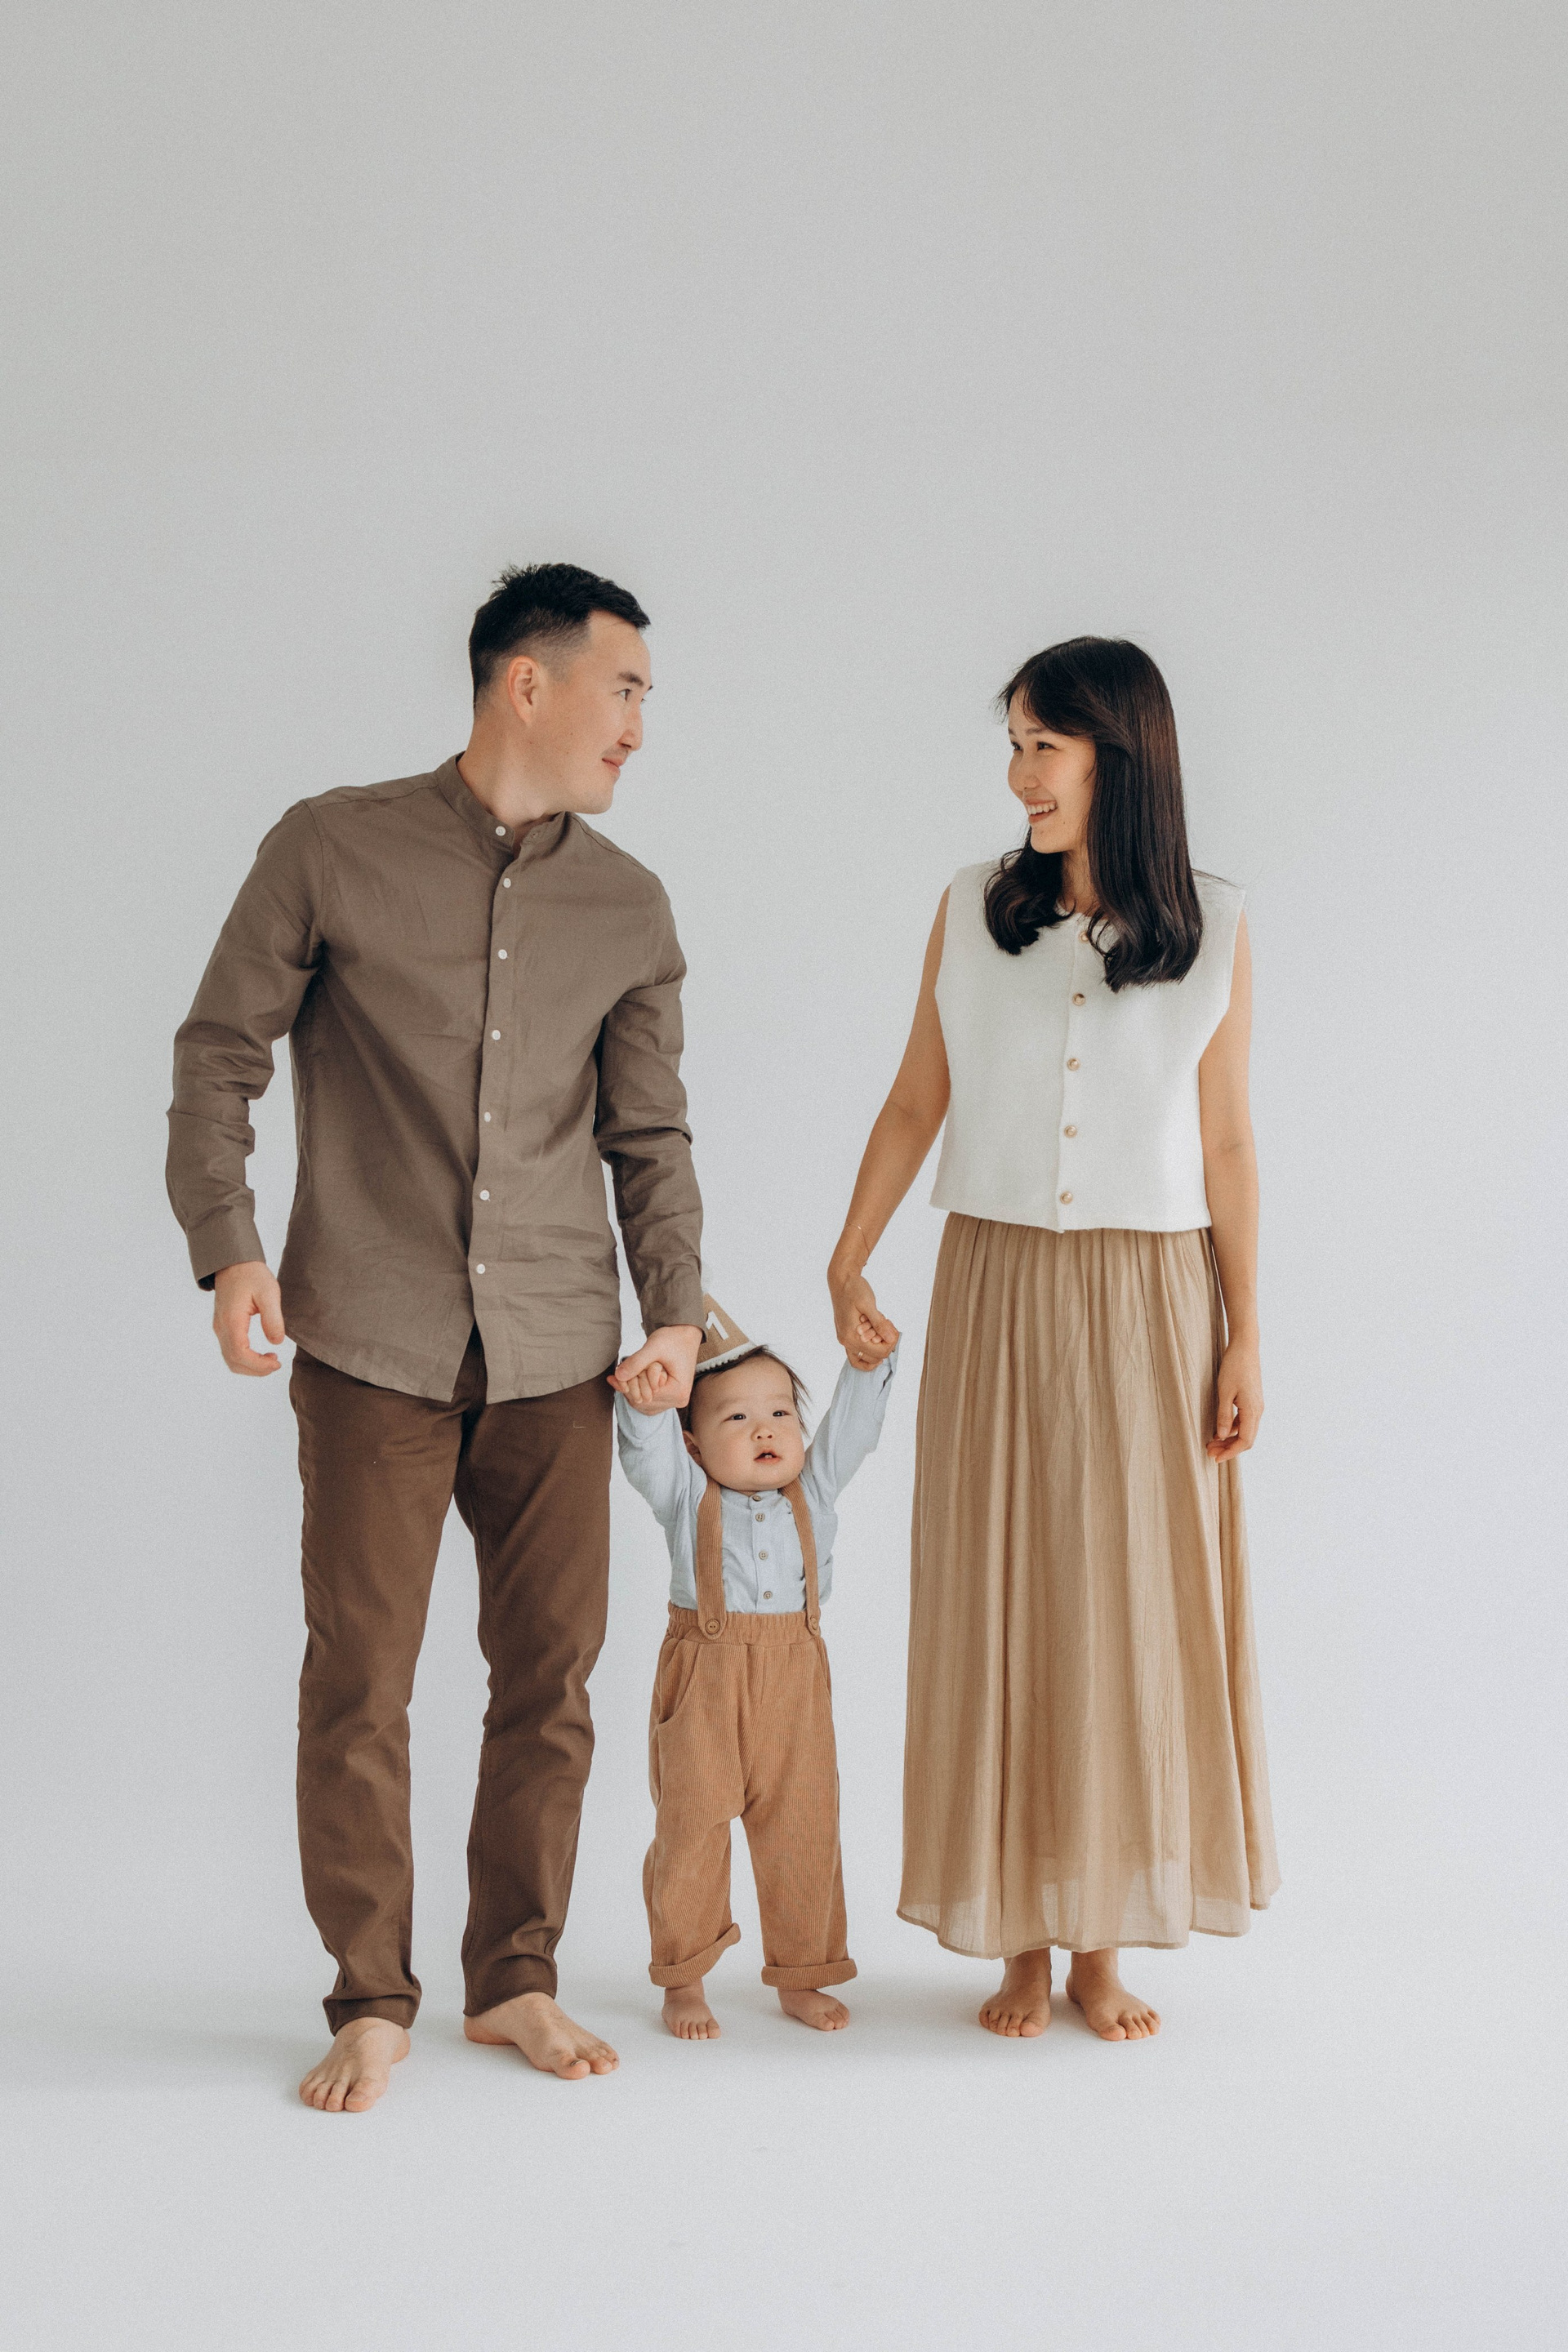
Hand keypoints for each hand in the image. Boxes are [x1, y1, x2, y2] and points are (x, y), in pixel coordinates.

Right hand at [212, 1259, 286, 1375]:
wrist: (233, 1263)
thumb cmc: (252, 1275)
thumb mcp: (269, 1293)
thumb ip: (273, 1318)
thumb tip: (276, 1342)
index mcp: (231, 1320)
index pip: (239, 1353)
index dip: (258, 1364)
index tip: (276, 1363)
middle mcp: (221, 1327)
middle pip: (233, 1361)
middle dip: (255, 1369)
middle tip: (276, 1364)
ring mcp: (219, 1328)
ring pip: (230, 1359)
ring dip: (250, 1366)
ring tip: (271, 1360)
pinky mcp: (222, 1327)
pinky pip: (230, 1351)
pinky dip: (244, 1359)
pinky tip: (261, 1354)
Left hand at [607, 1324, 702, 1412]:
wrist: (685, 1337)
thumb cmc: (673, 1339)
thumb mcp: (654, 1347)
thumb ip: (636, 1362)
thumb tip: (618, 1376)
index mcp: (678, 1391)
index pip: (645, 1395)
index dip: (631, 1382)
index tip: (625, 1366)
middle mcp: (678, 1400)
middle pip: (642, 1402)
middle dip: (629, 1386)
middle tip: (622, 1369)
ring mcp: (674, 1401)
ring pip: (643, 1404)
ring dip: (632, 1390)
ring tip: (628, 1371)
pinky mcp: (669, 1399)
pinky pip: (648, 1403)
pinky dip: (637, 1392)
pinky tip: (631, 1379)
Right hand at [829, 1264, 898, 1370]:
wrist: (841, 1280)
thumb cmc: (853, 1289)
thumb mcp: (869, 1304)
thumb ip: (879, 1323)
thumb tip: (891, 1339)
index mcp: (851, 1335)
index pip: (878, 1352)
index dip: (891, 1343)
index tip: (892, 1327)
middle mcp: (846, 1341)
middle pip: (873, 1357)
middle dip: (885, 1344)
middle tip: (887, 1326)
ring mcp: (845, 1339)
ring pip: (864, 1359)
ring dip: (877, 1348)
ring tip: (881, 1330)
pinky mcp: (846, 1335)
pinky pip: (857, 1353)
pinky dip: (869, 1351)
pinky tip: (876, 1338)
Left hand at [1208, 1337, 1262, 1459]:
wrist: (1245, 1347)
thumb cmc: (1234, 1366)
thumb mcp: (1224, 1392)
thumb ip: (1223, 1415)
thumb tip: (1221, 1436)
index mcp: (1253, 1410)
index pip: (1245, 1441)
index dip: (1230, 1452)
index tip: (1215, 1458)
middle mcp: (1258, 1410)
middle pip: (1246, 1439)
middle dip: (1228, 1448)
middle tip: (1209, 1451)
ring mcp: (1256, 1405)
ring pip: (1245, 1430)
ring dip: (1229, 1438)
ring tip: (1211, 1442)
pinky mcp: (1252, 1400)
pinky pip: (1244, 1421)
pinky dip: (1232, 1428)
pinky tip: (1219, 1428)